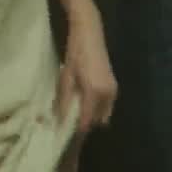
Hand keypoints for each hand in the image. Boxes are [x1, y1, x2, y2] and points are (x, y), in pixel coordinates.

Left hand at [57, 15, 116, 133]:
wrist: (90, 35)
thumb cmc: (75, 54)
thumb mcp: (65, 78)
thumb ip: (63, 102)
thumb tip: (57, 121)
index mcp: (95, 93)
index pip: (87, 121)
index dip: (77, 131)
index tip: (65, 136)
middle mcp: (108, 94)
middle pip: (98, 120)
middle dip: (86, 124)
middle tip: (70, 124)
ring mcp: (113, 90)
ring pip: (104, 113)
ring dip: (92, 116)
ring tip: (76, 114)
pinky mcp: (114, 85)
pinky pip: (107, 105)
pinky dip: (97, 108)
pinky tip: (84, 102)